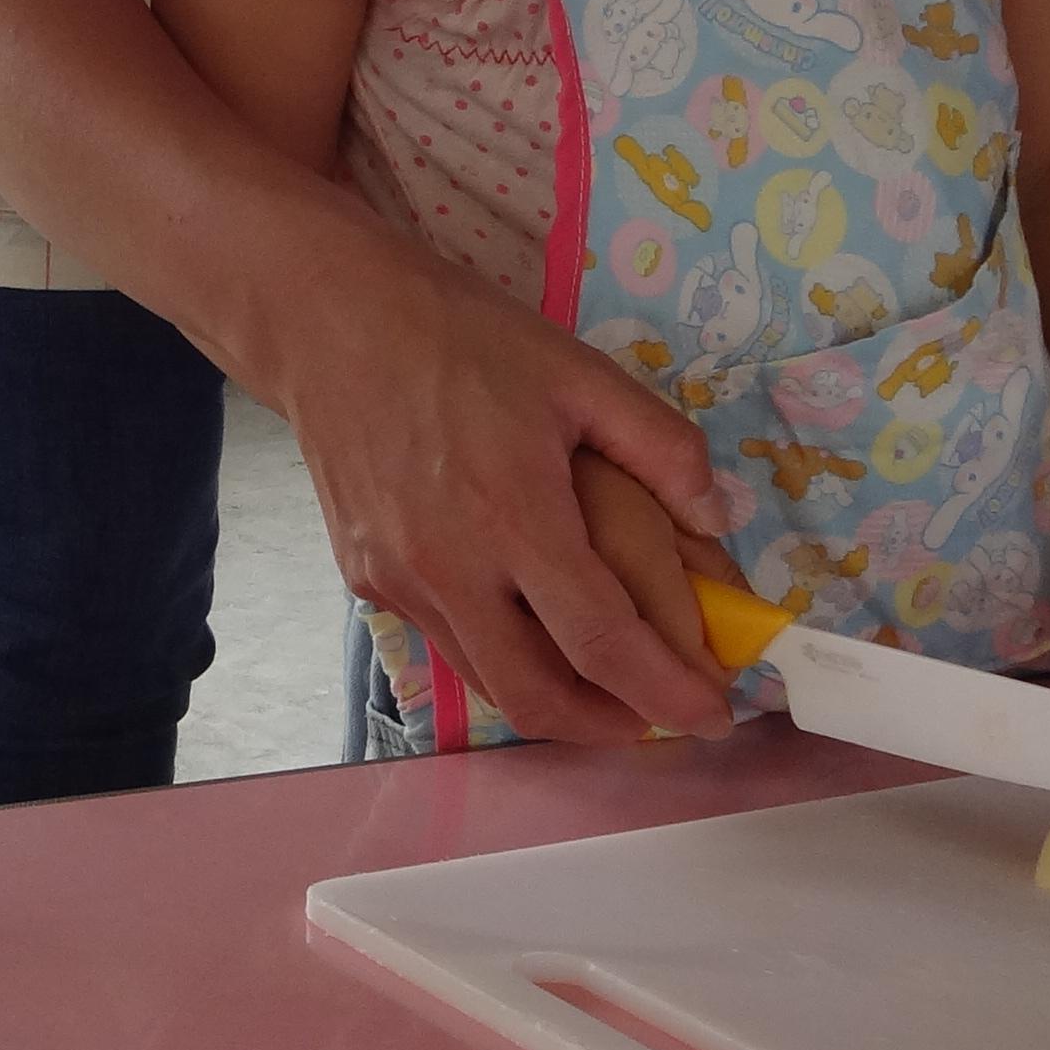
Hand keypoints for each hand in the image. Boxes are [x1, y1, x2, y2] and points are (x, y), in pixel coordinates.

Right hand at [268, 239, 739, 739]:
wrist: (330, 323)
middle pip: (539, 697)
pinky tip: (527, 623)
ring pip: (488, 680)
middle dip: (611, 727)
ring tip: (604, 682)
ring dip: (556, 699)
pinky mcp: (367, 580)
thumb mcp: (579, 371)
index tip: (714, 714)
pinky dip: (500, 653)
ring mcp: (399, 582)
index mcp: (513, 516)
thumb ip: (661, 446)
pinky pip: (447, 640)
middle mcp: (450, 568)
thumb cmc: (461, 338)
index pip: (602, 642)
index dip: (667, 692)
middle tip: (658, 714)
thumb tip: (719, 518)